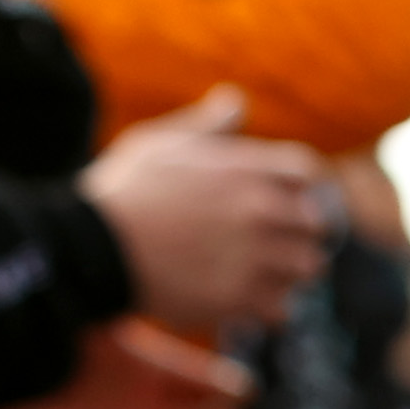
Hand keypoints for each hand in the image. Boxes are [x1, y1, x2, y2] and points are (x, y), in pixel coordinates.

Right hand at [80, 89, 330, 338]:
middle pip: (316, 225)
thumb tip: (236, 100)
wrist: (93, 245)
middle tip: (266, 240)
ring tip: (256, 271)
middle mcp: (259, 211)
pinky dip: (267, 306)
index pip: (307, 172)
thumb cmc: (124, 189)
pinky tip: (240, 297)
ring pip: (307, 269)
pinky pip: (283, 308)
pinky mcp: (242, 298)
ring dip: (288, 270)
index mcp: (244, 169)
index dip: (298, 185)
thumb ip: (207, 126)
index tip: (282, 197)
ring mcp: (255, 257)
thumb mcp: (161, 143)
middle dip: (295, 231)